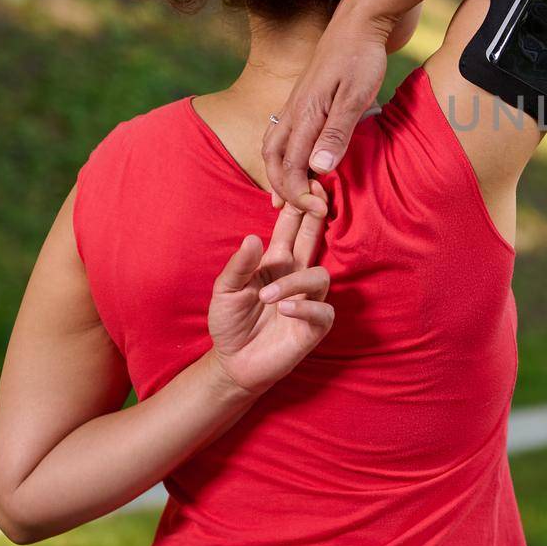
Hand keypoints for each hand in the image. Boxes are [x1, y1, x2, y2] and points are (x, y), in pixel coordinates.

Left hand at [207, 182, 333, 396]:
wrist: (233, 363)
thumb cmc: (230, 323)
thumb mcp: (224, 291)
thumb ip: (238, 266)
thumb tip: (253, 237)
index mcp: (276, 262)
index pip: (292, 228)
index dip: (299, 206)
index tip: (306, 182)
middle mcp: (296, 276)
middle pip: (315, 239)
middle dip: (317, 217)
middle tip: (318, 198)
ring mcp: (308, 300)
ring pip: (319, 276)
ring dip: (294, 283)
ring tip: (267, 297)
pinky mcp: (314, 326)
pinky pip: (322, 311)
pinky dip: (304, 308)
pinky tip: (283, 310)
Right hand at [261, 5, 393, 206]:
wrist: (358, 22)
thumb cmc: (361, 58)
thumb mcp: (356, 96)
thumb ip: (338, 133)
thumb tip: (318, 170)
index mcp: (304, 114)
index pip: (290, 165)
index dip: (300, 192)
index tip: (319, 209)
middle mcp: (293, 111)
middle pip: (274, 158)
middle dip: (284, 188)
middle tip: (303, 211)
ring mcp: (295, 104)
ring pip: (273, 145)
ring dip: (278, 173)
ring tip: (287, 196)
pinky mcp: (303, 99)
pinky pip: (283, 133)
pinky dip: (283, 155)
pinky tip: (295, 163)